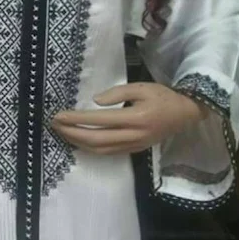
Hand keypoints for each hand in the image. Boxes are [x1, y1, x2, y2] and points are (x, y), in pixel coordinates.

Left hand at [50, 82, 207, 155]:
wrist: (184, 115)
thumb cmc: (162, 97)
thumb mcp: (142, 87)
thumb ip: (118, 93)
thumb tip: (95, 101)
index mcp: (135, 118)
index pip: (99, 120)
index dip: (77, 119)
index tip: (59, 115)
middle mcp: (133, 135)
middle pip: (96, 140)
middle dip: (72, 133)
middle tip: (54, 125)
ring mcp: (133, 146)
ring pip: (100, 149)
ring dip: (78, 143)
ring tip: (62, 133)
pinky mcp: (133, 151)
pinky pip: (107, 153)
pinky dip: (90, 148)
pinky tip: (79, 142)